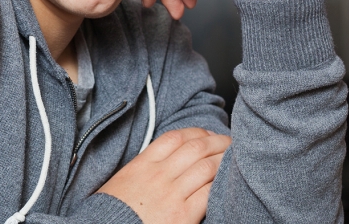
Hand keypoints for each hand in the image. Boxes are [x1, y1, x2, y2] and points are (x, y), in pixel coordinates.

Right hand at [97, 128, 230, 223]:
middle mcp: (158, 176)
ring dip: (225, 160)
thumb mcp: (122, 183)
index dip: (196, 132)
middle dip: (217, 142)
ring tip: (236, 158)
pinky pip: (208, 193)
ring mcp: (171, 195)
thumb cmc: (111, 214)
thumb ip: (143, 169)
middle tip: (230, 141)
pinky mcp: (182, 216)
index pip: (174, 138)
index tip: (207, 134)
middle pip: (195, 148)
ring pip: (206, 167)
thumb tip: (163, 162)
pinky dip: (221, 184)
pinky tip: (228, 182)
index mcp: (141, 165)